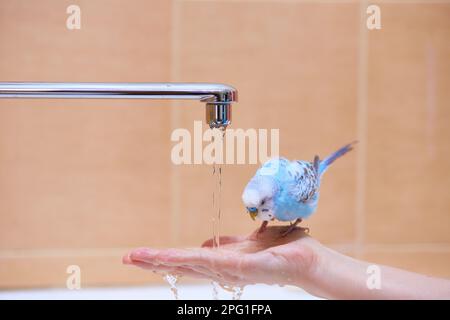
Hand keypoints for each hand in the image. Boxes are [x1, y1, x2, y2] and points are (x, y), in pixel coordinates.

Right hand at [123, 226, 320, 288]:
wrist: (304, 258)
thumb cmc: (278, 250)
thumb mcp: (246, 243)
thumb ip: (226, 244)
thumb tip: (206, 244)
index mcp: (220, 263)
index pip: (186, 260)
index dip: (162, 259)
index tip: (139, 255)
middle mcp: (220, 270)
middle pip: (181, 265)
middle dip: (153, 261)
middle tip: (127, 257)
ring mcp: (228, 270)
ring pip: (188, 264)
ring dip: (161, 260)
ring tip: (137, 257)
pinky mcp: (240, 267)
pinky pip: (210, 261)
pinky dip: (186, 259)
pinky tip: (168, 257)